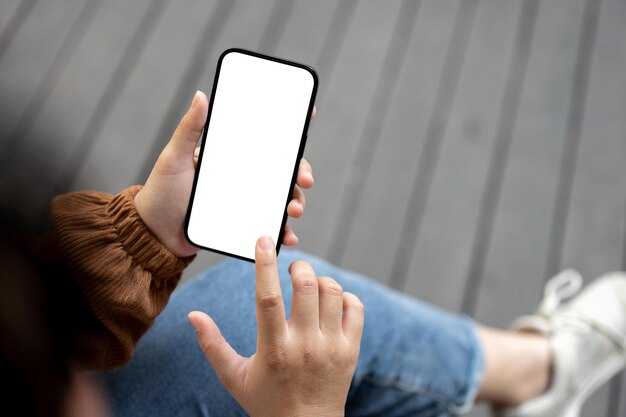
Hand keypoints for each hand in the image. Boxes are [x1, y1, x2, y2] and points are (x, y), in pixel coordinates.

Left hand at [134, 91, 315, 256]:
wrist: (154, 235)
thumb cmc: (161, 193)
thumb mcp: (174, 158)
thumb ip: (188, 129)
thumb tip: (201, 95)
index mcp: (232, 157)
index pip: (265, 140)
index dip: (289, 129)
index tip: (307, 116)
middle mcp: (244, 177)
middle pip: (283, 170)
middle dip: (301, 172)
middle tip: (306, 179)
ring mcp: (247, 202)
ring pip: (282, 198)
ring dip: (296, 202)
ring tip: (293, 211)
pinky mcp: (245, 226)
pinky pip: (269, 227)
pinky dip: (282, 231)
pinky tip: (288, 236)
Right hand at [188, 236, 363, 416]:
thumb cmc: (266, 401)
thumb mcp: (233, 376)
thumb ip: (212, 344)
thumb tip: (193, 314)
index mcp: (274, 349)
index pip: (267, 297)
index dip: (264, 264)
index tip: (263, 239)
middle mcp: (305, 345)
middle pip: (306, 286)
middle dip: (298, 266)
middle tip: (292, 267)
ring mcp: (332, 346)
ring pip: (332, 292)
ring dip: (320, 279)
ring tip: (309, 286)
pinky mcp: (351, 349)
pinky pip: (356, 308)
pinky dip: (344, 296)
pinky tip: (330, 301)